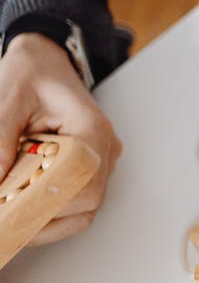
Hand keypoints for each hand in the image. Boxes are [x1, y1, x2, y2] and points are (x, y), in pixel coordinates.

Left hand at [0, 34, 120, 244]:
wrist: (43, 62)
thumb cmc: (31, 74)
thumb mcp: (7, 97)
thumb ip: (1, 137)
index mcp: (91, 126)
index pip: (81, 178)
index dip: (46, 201)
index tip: (11, 210)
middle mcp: (103, 148)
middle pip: (85, 202)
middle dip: (41, 217)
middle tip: (4, 220)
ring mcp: (99, 161)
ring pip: (81, 211)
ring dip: (43, 220)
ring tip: (8, 216)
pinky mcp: (87, 170)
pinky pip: (74, 205)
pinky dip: (45, 214)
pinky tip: (18, 208)